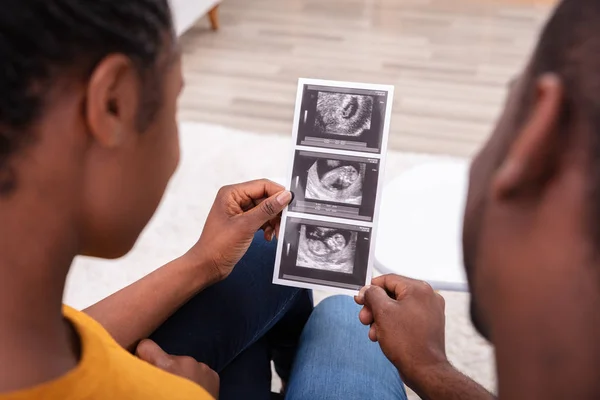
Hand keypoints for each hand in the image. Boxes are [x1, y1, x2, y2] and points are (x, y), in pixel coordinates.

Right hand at [136, 339, 219, 398]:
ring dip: (181, 376)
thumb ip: (144, 378)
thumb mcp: (150, 391)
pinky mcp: (212, 374)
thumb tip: (135, 371)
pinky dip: (195, 381)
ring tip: (180, 395)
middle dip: (165, 370)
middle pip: (167, 358)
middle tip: (165, 389)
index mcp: (165, 365)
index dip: (143, 356)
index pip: (146, 345)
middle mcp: (183, 361)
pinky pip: (199, 372)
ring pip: (184, 366)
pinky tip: (192, 395)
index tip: (142, 365)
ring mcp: (201, 367)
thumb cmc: (168, 399)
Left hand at [187, 179, 291, 282]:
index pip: (262, 186)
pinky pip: (261, 219)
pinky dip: (267, 226)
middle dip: (276, 211)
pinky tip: (268, 236)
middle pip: (265, 197)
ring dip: (273, 221)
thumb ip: (267, 209)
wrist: (208, 266)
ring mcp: (239, 211)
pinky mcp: (242, 222)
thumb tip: (284, 196)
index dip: (278, 194)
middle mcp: (235, 199)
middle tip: (283, 224)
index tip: (291, 204)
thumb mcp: (246, 226)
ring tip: (276, 233)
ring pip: (265, 209)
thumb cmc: (218, 246)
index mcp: (232, 193)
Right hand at [355, 274, 448, 389]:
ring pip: (397, 307)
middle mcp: (427, 297)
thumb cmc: (407, 343)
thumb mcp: (383, 312)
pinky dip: (392, 324)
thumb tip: (368, 289)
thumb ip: (372, 295)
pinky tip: (382, 336)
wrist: (424, 370)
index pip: (388, 279)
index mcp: (419, 289)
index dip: (371, 289)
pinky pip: (405, 317)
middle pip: (392, 294)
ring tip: (373, 332)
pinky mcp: (428, 324)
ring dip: (381, 318)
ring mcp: (429, 311)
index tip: (360, 299)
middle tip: (365, 318)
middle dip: (375, 307)